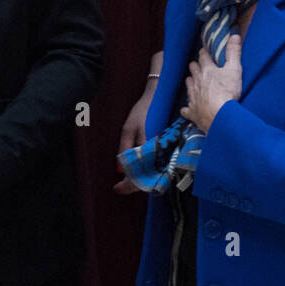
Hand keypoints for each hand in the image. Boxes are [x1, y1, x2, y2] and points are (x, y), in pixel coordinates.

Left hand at [114, 52, 161, 194]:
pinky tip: (139, 170)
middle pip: (149, 178)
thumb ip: (125, 148)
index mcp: (151, 148)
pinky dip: (148, 170)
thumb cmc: (143, 110)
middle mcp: (162, 153)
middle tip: (120, 187)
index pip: (140, 174)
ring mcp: (167, 151)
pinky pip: (158, 164)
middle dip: (135, 185)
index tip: (116, 189)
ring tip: (127, 181)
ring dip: (142, 179)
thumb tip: (120, 169)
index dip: (128, 185)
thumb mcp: (128, 128)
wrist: (159, 96)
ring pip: (155, 173)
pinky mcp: (168, 148)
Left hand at [180, 34, 241, 132]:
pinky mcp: (193, 111)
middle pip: (193, 70)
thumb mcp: (234, 69)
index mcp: (207, 70)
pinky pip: (186, 110)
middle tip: (197, 65)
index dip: (204, 53)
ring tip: (192, 81)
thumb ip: (234, 53)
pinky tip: (186, 110)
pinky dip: (187, 109)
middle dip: (195, 66)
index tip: (204, 51)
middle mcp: (197, 81)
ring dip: (190, 83)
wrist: (219, 115)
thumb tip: (234, 36)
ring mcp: (193, 96)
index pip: (203, 57)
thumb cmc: (227, 92)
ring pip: (189, 86)